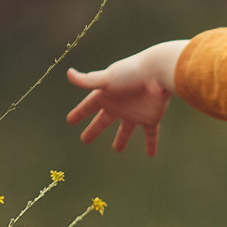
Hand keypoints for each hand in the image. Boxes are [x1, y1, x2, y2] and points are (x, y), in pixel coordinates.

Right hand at [64, 39, 187, 155]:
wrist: (158, 72)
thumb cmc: (131, 72)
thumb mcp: (107, 79)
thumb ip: (87, 80)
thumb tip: (68, 73)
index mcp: (107, 95)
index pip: (89, 106)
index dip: (79, 113)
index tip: (70, 120)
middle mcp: (120, 105)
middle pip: (103, 121)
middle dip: (94, 130)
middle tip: (84, 140)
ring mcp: (135, 113)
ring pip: (126, 130)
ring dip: (121, 140)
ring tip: (117, 150)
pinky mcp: (151, 118)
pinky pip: (150, 134)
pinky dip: (151, 144)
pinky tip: (151, 154)